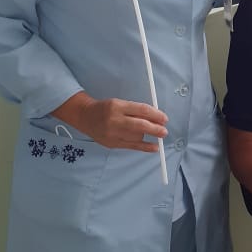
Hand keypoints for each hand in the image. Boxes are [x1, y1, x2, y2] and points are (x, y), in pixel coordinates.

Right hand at [52, 93, 167, 151]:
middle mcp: (114, 120)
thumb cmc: (106, 108)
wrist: (86, 117)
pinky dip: (145, 147)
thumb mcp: (120, 103)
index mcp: (117, 106)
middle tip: (165, 131)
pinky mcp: (112, 144)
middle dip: (155, 129)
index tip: (164, 118)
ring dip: (148, 135)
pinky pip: (132, 147)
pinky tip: (154, 148)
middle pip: (140, 125)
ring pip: (137, 137)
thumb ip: (136, 110)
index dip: (155, 115)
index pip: (141, 110)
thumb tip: (156, 118)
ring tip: (153, 133)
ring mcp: (112, 133)